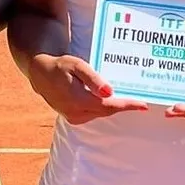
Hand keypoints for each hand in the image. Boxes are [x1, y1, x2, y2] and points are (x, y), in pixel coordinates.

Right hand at [27, 53, 149, 124]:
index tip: (143, 105)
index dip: (127, 106)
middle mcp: (77, 113)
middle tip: (140, 100)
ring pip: (101, 113)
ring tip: (128, 98)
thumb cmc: (61, 66)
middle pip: (107, 111)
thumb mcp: (77, 66)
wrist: (41, 75)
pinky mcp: (73, 118)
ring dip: (113, 106)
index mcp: (79, 100)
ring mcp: (74, 118)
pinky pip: (94, 113)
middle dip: (123, 106)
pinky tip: (108, 99)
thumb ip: (93, 80)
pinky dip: (103, 107)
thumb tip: (110, 92)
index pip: (109, 106)